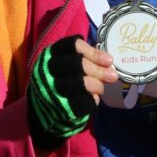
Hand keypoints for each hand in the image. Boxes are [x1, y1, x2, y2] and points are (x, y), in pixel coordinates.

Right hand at [27, 35, 117, 149]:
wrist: (44, 110)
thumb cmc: (61, 80)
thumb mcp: (67, 64)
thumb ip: (86, 59)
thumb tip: (108, 62)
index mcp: (50, 55)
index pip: (73, 46)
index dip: (93, 52)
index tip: (109, 60)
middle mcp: (48, 70)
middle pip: (78, 64)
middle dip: (99, 70)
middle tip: (113, 75)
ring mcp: (51, 90)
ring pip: (81, 83)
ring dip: (97, 86)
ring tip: (102, 88)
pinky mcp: (58, 108)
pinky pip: (83, 102)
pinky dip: (93, 99)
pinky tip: (94, 98)